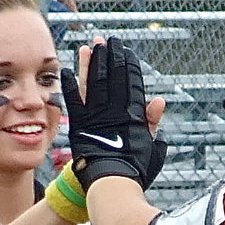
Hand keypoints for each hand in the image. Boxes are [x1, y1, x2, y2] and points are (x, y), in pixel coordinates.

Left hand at [61, 37, 166, 190]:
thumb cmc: (134, 170)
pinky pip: (72, 101)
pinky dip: (69, 86)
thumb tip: (158, 100)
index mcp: (133, 114)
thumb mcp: (152, 146)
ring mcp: (95, 116)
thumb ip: (153, 122)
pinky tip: (66, 71)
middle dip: (110, 56)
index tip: (126, 51)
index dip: (129, 65)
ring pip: (93, 83)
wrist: (111, 183)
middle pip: (112, 77)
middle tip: (108, 40)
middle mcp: (113, 110)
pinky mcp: (78, 124)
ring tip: (90, 46)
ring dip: (91, 63)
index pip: (131, 83)